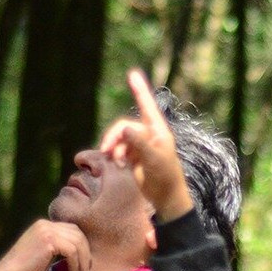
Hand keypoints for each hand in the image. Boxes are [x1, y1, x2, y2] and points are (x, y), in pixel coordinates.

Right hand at [0, 220, 90, 270]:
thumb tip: (78, 251)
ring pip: (77, 242)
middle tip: (87, 270)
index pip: (72, 229)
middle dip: (86, 252)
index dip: (82, 245)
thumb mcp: (44, 253)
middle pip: (77, 233)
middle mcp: (45, 224)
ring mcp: (46, 231)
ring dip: (83, 261)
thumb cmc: (25, 270)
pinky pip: (72, 251)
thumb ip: (58, 246)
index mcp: (44, 225)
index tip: (84, 262)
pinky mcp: (48, 241)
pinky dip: (76, 264)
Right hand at [99, 70, 193, 220]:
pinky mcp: (135, 156)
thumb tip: (124, 128)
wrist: (165, 196)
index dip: (140, 90)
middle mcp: (149, 135)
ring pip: (120, 138)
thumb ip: (139, 142)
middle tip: (106, 150)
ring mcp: (141, 145)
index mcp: (158, 131)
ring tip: (115, 161)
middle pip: (124, 126)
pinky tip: (118, 164)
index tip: (132, 73)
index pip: (147, 106)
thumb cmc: (165, 176)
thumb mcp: (153, 158)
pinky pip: (120, 149)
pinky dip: (117, 155)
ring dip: (114, 148)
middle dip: (114, 136)